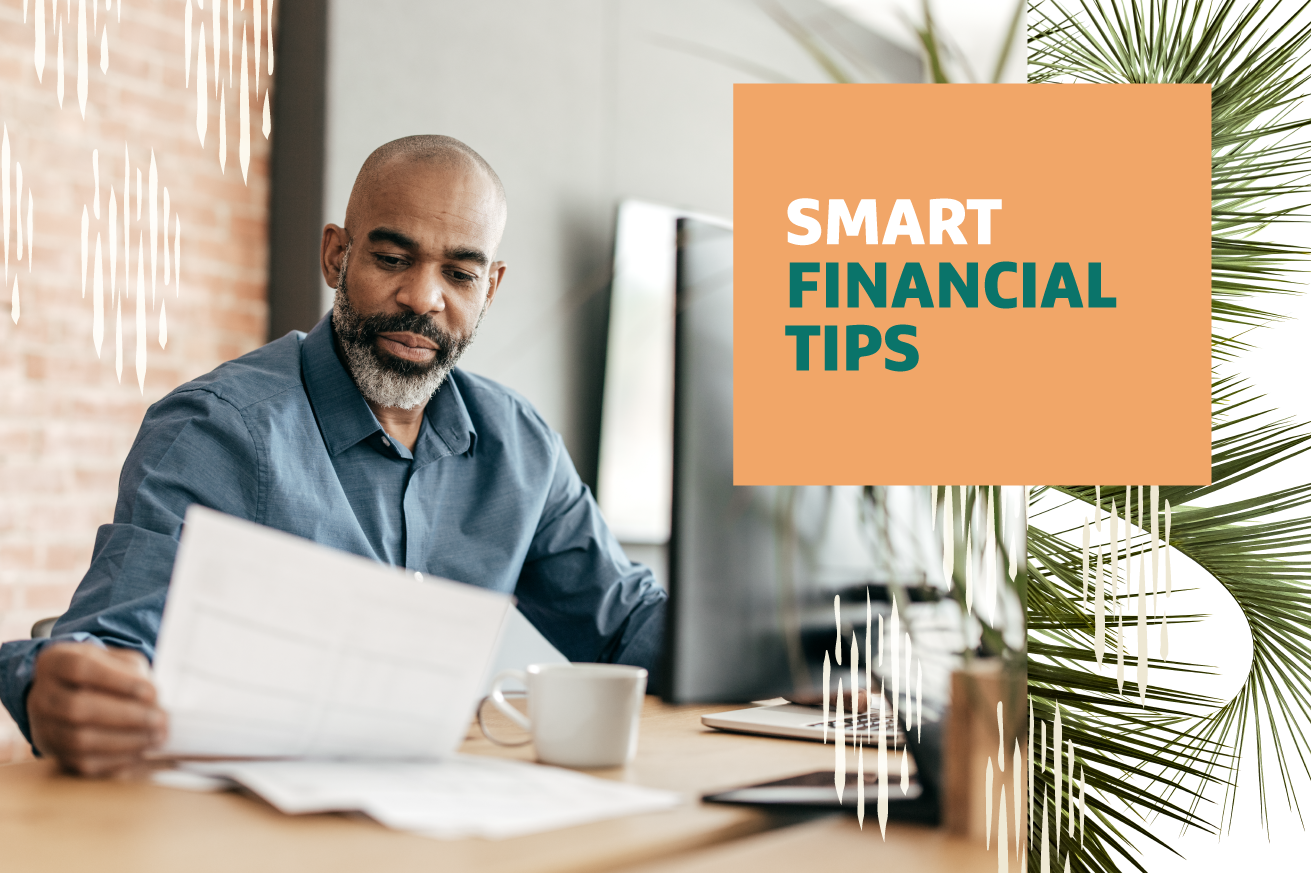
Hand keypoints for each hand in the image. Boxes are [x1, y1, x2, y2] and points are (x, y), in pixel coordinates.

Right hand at [26, 643, 166, 776]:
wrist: (68, 694)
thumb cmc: (101, 673)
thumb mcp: (116, 660)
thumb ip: (134, 672)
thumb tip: (152, 698)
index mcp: (55, 662)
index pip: (81, 668)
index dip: (118, 681)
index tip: (151, 692)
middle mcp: (42, 696)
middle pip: (77, 708)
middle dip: (125, 716)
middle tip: (160, 719)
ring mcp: (44, 728)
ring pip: (79, 740)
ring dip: (124, 741)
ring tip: (156, 736)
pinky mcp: (56, 754)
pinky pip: (83, 763)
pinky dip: (116, 759)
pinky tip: (141, 751)